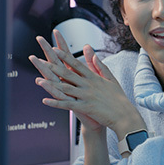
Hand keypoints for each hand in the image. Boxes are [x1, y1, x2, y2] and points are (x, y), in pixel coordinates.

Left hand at [28, 30, 145, 137]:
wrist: (125, 115)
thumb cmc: (119, 99)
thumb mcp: (111, 79)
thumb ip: (100, 66)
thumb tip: (93, 54)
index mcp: (94, 77)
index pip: (77, 64)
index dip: (65, 56)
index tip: (55, 48)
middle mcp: (89, 85)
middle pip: (68, 74)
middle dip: (53, 67)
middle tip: (40, 60)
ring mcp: (87, 96)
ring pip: (65, 88)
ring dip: (51, 84)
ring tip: (38, 80)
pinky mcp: (86, 107)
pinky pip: (68, 105)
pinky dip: (56, 103)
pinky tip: (45, 101)